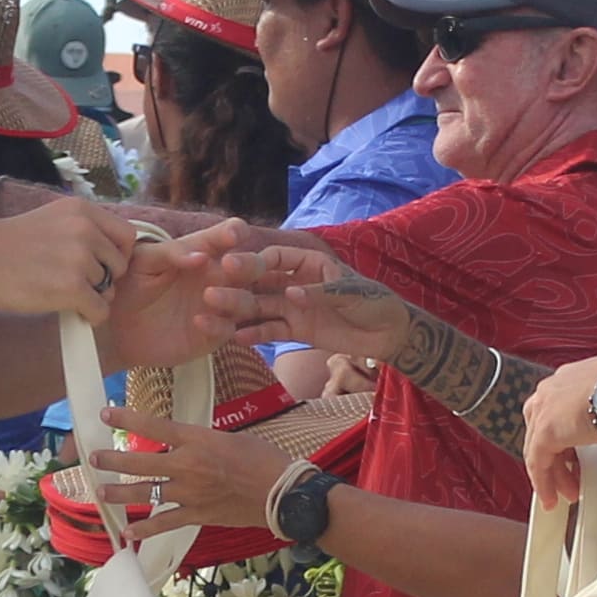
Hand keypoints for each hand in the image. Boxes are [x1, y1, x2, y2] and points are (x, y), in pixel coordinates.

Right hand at [0, 196, 152, 321]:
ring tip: (60, 293)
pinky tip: (67, 310)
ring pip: (109, 290)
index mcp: (81, 210)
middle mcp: (85, 230)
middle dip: (104, 279)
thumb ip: (82, 230)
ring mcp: (80, 259)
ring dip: (91, 297)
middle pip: (120, 265)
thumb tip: (111, 254)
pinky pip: (101, 311)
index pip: (126, 235)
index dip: (116, 255)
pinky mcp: (72, 288)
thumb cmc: (5, 245)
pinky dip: (88, 316)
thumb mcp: (49, 219)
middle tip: (75, 284)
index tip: (99, 266)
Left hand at [94, 216, 243, 367]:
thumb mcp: (144, 261)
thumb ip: (171, 253)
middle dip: (248, 263)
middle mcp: (218, 277)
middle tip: (229, 264)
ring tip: (208, 295)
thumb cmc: (132, 284)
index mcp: (204, 251)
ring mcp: (219, 306)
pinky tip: (198, 321)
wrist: (116, 325)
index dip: (235, 232)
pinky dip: (218, 325)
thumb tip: (201, 255)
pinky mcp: (213, 335)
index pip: (229, 235)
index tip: (233, 234)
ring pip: (246, 301)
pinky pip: (227, 330)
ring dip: (234, 297)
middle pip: (251, 267)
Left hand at [100, 408, 303, 539]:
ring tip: (102, 492)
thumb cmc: (263, 459)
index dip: (126, 419)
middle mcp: (187, 465)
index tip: (106, 413)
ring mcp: (190, 492)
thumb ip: (201, 441)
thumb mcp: (229, 438)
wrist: (282, 492)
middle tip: (95, 458)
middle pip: (140, 461)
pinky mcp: (197, 515)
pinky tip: (129, 533)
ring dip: (120, 493)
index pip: (153, 426)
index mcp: (197, 440)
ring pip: (146, 493)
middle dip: (113, 459)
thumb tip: (185, 445)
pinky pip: (165, 523)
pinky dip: (145, 530)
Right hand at [204, 238, 412, 362]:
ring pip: (259, 308)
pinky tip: (232, 338)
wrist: (387, 333)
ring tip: (209, 317)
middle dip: (236, 288)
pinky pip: (270, 331)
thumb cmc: (374, 303)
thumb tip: (291, 294)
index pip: (275, 258)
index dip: (255, 262)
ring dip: (236, 312)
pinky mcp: (295, 329)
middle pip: (260, 283)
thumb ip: (322, 292)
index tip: (230, 266)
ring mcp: (292, 306)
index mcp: (308, 263)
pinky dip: (253, 335)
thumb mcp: (353, 294)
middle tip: (209, 293)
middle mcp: (294, 282)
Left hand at [522, 354, 596, 506]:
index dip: (568, 437)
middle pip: (547, 427)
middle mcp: (557, 386)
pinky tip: (551, 497)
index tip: (577, 457)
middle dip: (560, 457)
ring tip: (569, 492)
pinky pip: (537, 461)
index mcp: (578, 376)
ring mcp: (547, 405)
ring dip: (554, 472)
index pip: (562, 409)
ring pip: (540, 445)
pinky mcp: (545, 427)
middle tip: (574, 477)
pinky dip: (544, 481)